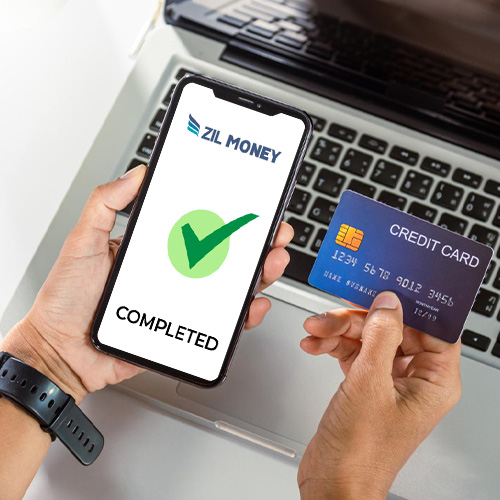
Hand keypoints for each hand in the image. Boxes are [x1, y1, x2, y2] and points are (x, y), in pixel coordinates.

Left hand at [2, 166, 292, 402]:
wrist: (59, 353)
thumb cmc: (66, 301)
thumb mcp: (82, 242)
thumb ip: (105, 205)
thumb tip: (136, 174)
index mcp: (154, 250)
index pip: (199, 227)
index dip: (228, 217)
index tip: (248, 207)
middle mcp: (172, 273)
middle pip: (223, 257)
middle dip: (255, 245)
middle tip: (273, 234)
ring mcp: (180, 302)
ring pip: (228, 288)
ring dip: (257, 276)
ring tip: (270, 264)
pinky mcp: (183, 330)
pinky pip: (219, 324)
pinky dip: (242, 315)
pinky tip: (252, 304)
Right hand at [297, 292, 461, 499]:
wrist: (331, 481)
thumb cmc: (360, 452)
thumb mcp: (370, 384)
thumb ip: (380, 337)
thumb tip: (388, 303)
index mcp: (433, 381)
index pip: (434, 329)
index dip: (414, 306)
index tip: (391, 287)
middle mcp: (414, 379)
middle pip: (393, 328)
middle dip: (360, 318)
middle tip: (337, 311)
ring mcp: (388, 381)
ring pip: (368, 337)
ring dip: (339, 330)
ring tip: (316, 329)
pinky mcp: (365, 384)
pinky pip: (352, 351)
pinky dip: (332, 344)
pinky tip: (315, 344)